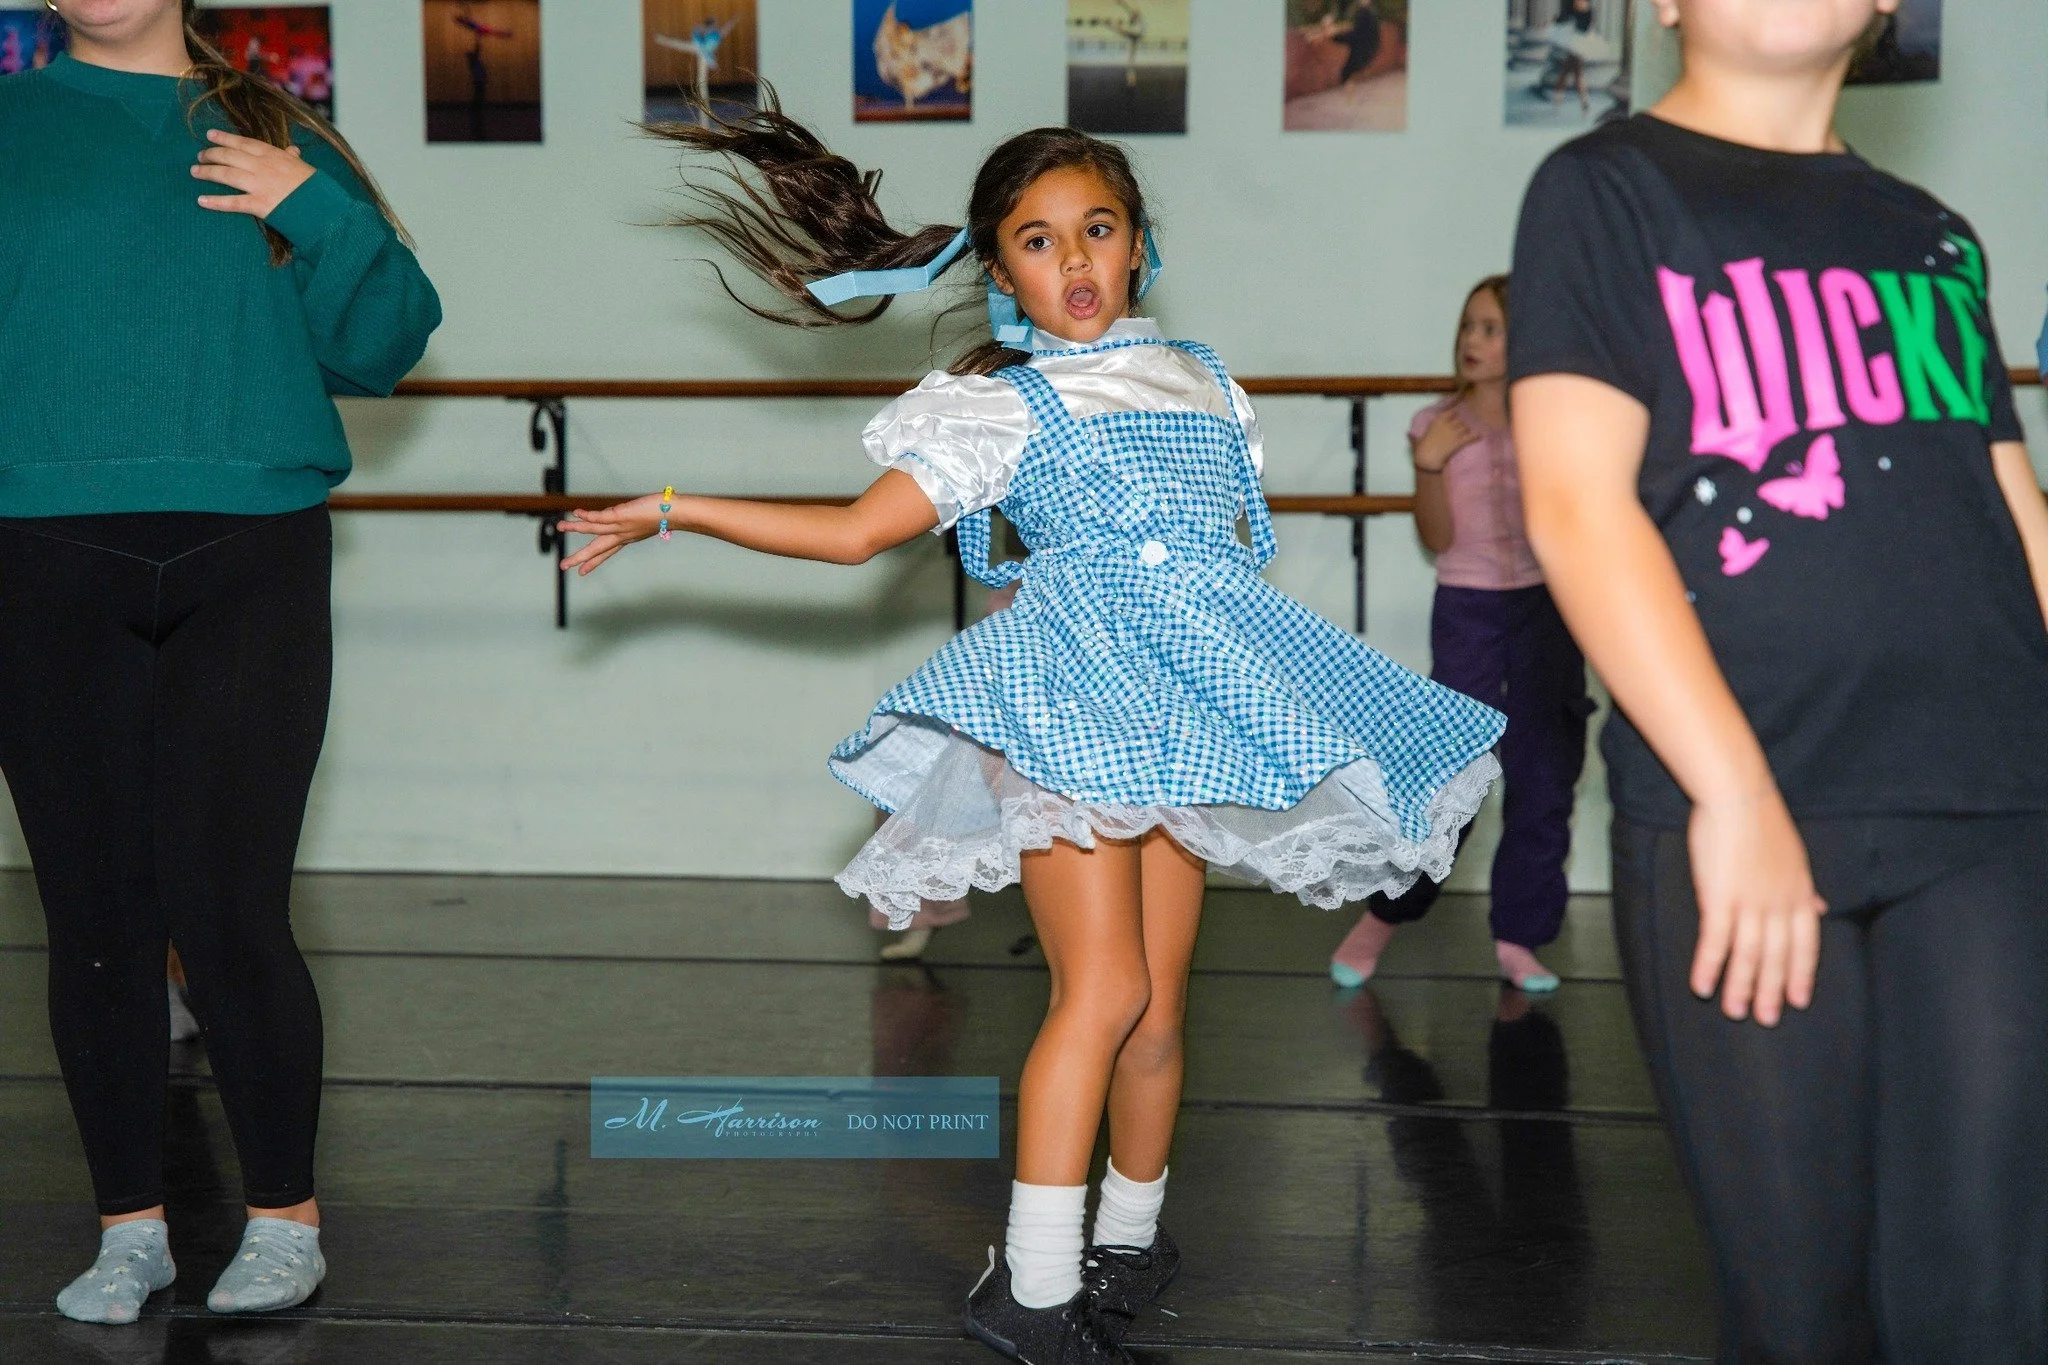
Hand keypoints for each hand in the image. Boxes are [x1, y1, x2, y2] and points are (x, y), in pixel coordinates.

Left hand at [192, 129, 315, 218]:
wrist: (324, 208)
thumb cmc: (316, 188)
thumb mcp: (305, 167)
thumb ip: (293, 158)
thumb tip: (292, 150)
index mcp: (274, 155)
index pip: (244, 143)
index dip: (225, 138)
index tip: (210, 135)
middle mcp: (263, 167)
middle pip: (230, 156)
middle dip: (212, 154)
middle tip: (200, 156)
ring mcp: (259, 185)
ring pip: (226, 175)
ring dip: (208, 172)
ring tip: (195, 172)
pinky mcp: (259, 204)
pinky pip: (233, 202)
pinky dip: (215, 202)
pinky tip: (201, 200)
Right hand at [557, 493, 671, 575]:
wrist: (677, 513)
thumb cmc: (667, 514)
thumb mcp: (647, 518)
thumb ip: (633, 518)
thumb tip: (623, 514)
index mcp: (627, 538)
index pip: (607, 552)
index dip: (593, 562)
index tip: (582, 573)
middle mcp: (622, 535)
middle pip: (597, 549)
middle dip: (579, 558)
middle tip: (563, 567)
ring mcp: (621, 526)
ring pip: (594, 530)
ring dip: (575, 529)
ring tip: (559, 527)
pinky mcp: (621, 516)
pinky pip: (600, 517)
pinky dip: (588, 516)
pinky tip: (577, 513)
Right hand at [1412, 407, 1478, 472]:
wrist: (1428, 460)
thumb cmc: (1421, 450)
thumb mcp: (1416, 441)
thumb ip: (1414, 436)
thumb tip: (1407, 433)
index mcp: (1437, 421)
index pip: (1450, 412)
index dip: (1454, 414)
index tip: (1456, 415)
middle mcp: (1447, 425)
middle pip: (1460, 420)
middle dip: (1461, 424)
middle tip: (1463, 428)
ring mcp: (1454, 433)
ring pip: (1465, 428)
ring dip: (1468, 430)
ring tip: (1469, 433)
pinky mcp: (1459, 442)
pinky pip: (1470, 437)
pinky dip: (1476, 437)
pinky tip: (1480, 436)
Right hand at [1686, 787, 1826, 1025]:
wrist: (1737, 795)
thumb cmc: (1761, 819)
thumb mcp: (1793, 855)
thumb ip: (1803, 887)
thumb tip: (1820, 906)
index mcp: (1799, 892)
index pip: (1806, 944)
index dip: (1801, 974)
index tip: (1799, 1000)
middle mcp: (1779, 903)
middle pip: (1777, 956)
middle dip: (1772, 990)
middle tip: (1765, 1019)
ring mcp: (1751, 902)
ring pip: (1749, 955)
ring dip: (1740, 986)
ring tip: (1734, 1011)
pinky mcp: (1719, 897)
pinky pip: (1715, 940)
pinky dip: (1708, 966)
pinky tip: (1700, 985)